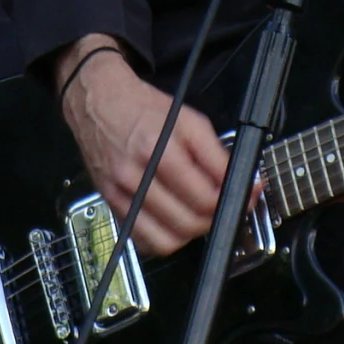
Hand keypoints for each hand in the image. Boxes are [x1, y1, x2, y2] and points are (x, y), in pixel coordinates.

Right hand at [54, 37, 228, 256]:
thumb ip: (217, 156)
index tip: (244, 196)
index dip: (232, 200)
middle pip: (187, 222)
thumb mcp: (190, 121)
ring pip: (166, 240)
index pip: (204, 197)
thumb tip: (243, 183)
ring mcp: (121, 194)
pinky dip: (164, 239)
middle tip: (225, 206)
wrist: (100, 103)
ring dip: (191, 233)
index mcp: (160, 150)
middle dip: (215, 218)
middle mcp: (137, 176)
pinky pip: (143, 241)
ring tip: (200, 214)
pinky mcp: (111, 205)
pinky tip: (174, 221)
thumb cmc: (144, 109)